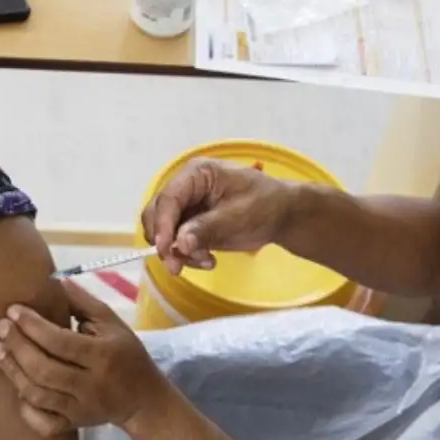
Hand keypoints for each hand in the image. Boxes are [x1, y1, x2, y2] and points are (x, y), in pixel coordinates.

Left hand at [0, 278, 173, 432]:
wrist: (143, 399)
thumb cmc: (126, 355)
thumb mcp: (112, 323)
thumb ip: (83, 302)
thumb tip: (54, 280)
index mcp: (101, 356)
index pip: (59, 341)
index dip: (32, 325)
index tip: (13, 311)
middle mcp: (89, 385)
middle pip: (43, 369)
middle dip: (17, 346)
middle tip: (0, 328)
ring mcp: (80, 409)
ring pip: (38, 395)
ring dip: (13, 372)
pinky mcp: (73, 425)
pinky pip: (44, 423)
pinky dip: (26, 409)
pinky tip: (17, 389)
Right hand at [142, 158, 294, 274]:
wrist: (282, 215)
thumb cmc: (265, 206)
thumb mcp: (238, 217)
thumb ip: (206, 229)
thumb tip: (179, 244)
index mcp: (197, 173)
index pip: (168, 198)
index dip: (162, 225)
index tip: (165, 250)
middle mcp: (185, 187)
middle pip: (157, 214)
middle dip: (166, 242)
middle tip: (178, 265)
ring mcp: (186, 206)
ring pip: (163, 232)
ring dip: (178, 251)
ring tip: (206, 260)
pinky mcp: (190, 223)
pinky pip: (176, 242)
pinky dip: (187, 255)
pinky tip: (208, 260)